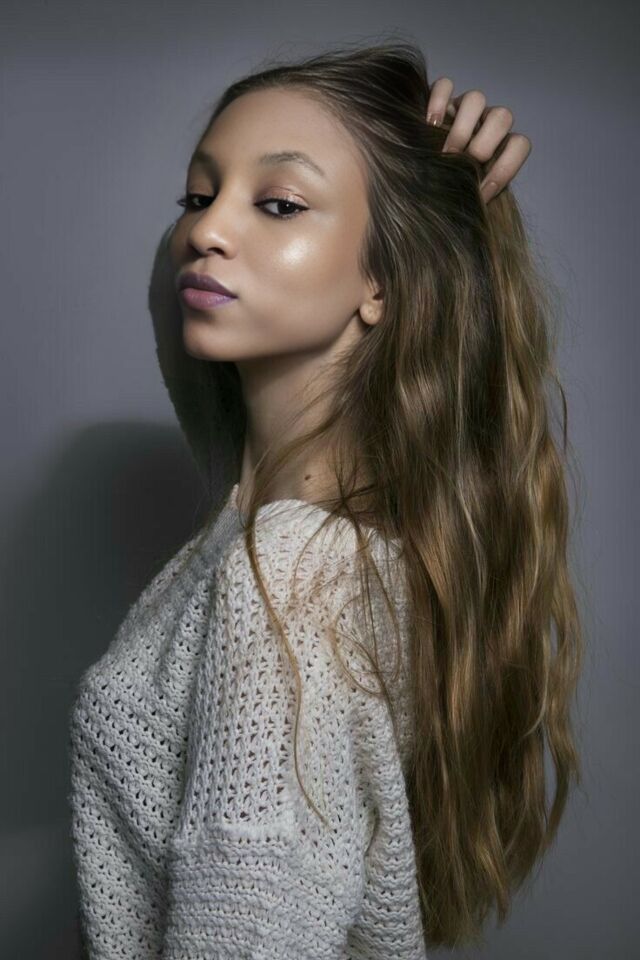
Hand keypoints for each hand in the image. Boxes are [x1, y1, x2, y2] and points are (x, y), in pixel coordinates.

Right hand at [426, 77, 531, 202]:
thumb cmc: (447, 186)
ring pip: (476, 98)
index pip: (519, 144)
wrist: (420, 173)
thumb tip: (478, 208)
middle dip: (484, 144)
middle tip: (465, 164)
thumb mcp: (465, 195)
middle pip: (502, 117)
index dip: (506, 167)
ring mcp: (464, 109)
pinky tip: (428, 125)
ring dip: (462, 128)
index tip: (483, 192)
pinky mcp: (440, 99)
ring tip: (445, 152)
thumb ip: (475, 197)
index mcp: (499, 146)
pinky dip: (437, 102)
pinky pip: (444, 86)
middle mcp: (486, 123)